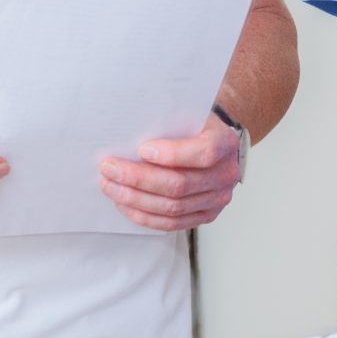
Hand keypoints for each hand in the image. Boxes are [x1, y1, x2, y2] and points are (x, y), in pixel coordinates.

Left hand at [99, 114, 240, 232]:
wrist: (213, 143)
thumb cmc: (195, 126)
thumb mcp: (188, 114)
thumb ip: (167, 122)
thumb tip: (127, 133)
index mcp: (225, 143)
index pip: (203, 153)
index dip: (172, 154)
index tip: (141, 150)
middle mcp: (226, 174)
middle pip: (180, 184)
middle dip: (139, 179)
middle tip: (110, 169)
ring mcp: (218, 198)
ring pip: (173, 207)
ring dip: (136, 199)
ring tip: (111, 187)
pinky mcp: (206, 215)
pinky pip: (172, 223)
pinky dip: (145, 216)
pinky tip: (125, 205)